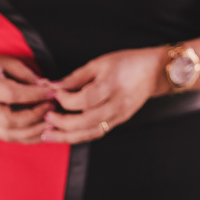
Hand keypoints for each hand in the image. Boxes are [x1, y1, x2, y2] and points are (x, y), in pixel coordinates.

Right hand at [0, 55, 54, 142]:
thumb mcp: (7, 62)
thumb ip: (26, 75)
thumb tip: (46, 87)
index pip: (12, 94)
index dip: (35, 95)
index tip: (52, 93)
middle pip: (9, 120)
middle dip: (35, 116)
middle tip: (52, 107)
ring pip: (9, 135)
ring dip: (34, 132)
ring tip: (52, 123)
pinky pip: (11, 138)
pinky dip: (29, 139)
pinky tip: (44, 132)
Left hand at [40, 47, 165, 142]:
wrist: (153, 72)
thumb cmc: (126, 63)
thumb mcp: (100, 63)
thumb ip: (76, 77)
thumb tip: (53, 86)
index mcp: (112, 85)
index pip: (84, 99)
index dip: (65, 99)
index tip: (54, 94)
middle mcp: (117, 104)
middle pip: (86, 121)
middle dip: (62, 122)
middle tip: (46, 117)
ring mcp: (120, 115)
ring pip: (91, 132)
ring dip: (68, 136)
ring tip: (48, 134)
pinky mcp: (119, 121)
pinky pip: (97, 132)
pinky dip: (80, 136)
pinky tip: (66, 134)